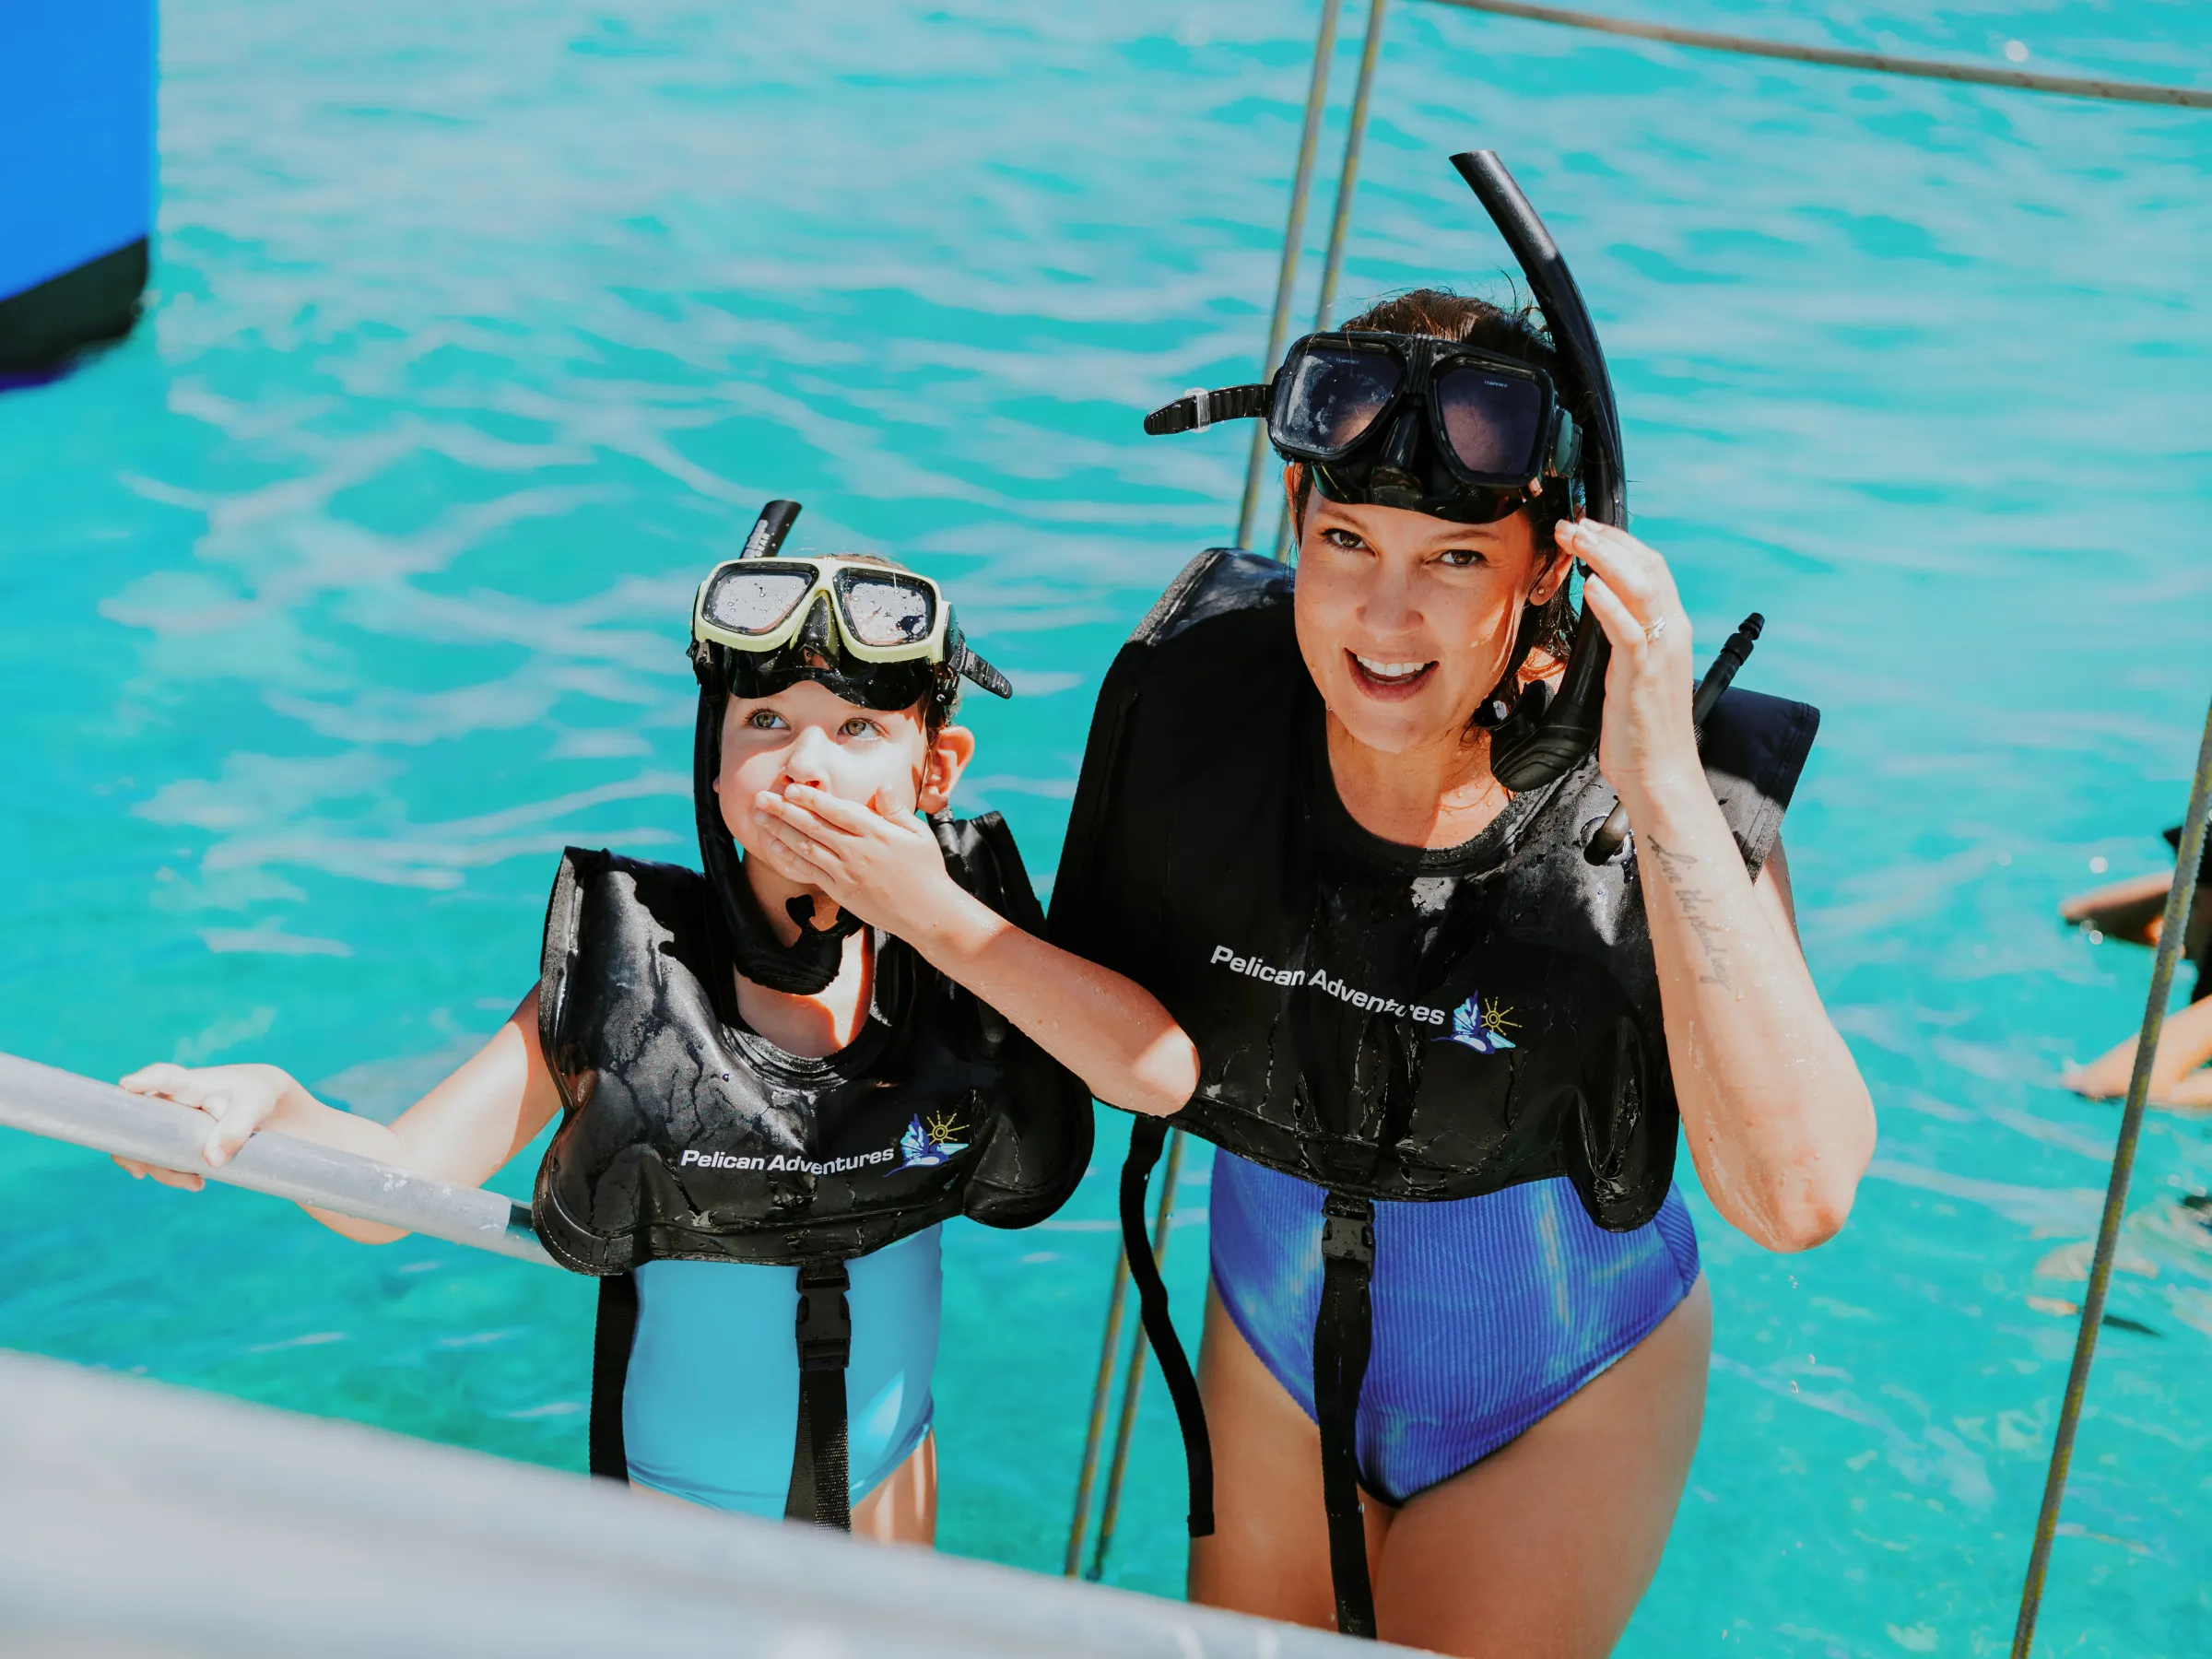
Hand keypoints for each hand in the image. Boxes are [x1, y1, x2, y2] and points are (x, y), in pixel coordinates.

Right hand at [113, 1062, 301, 1188]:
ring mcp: (172, 1122)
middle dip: (136, 1148)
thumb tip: (211, 1161)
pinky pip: (163, 1159)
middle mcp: (173, 1101)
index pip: (165, 1077)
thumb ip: (235, 1129)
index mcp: (192, 1083)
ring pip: (148, 1147)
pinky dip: (173, 1173)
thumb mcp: (254, 1107)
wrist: (269, 1106)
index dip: (144, 1080)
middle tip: (142, 1171)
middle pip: (140, 1121)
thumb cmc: (258, 1095)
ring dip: (163, 1169)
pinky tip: (196, 1183)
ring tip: (196, 1183)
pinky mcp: (179, 1141)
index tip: (128, 1085)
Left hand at [750, 784, 960, 940]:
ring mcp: (847, 873)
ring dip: (779, 831)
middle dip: (783, 810)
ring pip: (806, 847)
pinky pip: (809, 871)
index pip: (837, 810)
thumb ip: (896, 810)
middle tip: (761, 797)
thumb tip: (881, 785)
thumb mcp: (919, 834)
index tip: (791, 788)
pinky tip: (774, 847)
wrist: (928, 913)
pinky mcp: (841, 891)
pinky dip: (789, 858)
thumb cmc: (926, 870)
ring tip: (760, 817)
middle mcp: (857, 851)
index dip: (811, 798)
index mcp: (877, 833)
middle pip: (813, 826)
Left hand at [1555, 518, 1701, 814]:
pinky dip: (1611, 605)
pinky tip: (1591, 586)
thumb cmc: (1640, 730)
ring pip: (1641, 588)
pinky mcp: (1645, 674)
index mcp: (1669, 630)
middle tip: (1573, 523)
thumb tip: (1596, 610)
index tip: (1586, 527)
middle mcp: (1672, 633)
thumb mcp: (1628, 673)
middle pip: (1647, 567)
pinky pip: (1629, 631)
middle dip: (1608, 539)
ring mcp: (1661, 652)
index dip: (1618, 542)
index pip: (1650, 568)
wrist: (1661, 773)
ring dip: (1605, 558)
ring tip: (1576, 539)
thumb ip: (1619, 639)